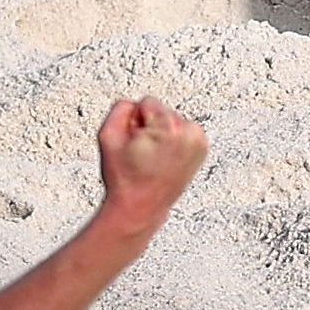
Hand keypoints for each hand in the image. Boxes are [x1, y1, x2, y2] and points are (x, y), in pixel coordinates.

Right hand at [94, 97, 207, 224]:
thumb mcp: (107, 135)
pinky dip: (172, 141)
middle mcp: (190, 134)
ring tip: (154, 158)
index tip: (135, 144)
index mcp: (169, 128)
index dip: (135, 122)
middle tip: (143, 153)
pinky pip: (181, 131)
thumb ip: (121, 107)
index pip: (147, 102)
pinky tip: (164, 158)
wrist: (141, 207)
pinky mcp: (202, 149)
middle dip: (149, 127)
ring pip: (172, 120)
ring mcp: (199, 143)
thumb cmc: (125, 177)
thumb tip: (137, 105)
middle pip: (162, 110)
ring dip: (161, 134)